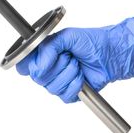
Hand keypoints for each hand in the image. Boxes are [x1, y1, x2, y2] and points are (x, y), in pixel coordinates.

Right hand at [16, 17, 133, 102]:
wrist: (110, 54)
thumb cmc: (90, 42)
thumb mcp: (66, 37)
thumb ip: (47, 48)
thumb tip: (38, 65)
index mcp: (43, 55)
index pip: (23, 66)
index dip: (30, 65)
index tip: (45, 58)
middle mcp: (47, 70)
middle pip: (38, 78)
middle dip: (57, 65)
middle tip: (68, 56)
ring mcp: (57, 82)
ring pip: (52, 87)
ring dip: (68, 74)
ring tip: (77, 64)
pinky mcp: (69, 93)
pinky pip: (64, 95)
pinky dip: (76, 84)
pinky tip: (82, 76)